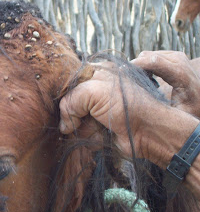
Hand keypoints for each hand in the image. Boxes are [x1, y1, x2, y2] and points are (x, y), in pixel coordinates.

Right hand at [58, 66, 189, 165]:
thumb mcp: (94, 91)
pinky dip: (89, 137)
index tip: (72, 103)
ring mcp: (97, 111)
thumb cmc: (127, 105)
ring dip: (83, 127)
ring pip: (74, 122)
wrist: (147, 130)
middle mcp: (96, 91)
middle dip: (75, 113)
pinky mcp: (99, 129)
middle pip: (70, 104)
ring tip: (99, 126)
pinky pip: (83, 135)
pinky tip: (101, 134)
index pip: (70, 83)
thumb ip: (70, 100)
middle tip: (88, 115)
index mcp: (97, 73)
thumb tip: (64, 124)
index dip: (68, 95)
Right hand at [131, 51, 199, 116]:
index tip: (121, 72)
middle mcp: (180, 60)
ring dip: (139, 65)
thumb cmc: (190, 108)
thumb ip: (161, 107)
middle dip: (135, 66)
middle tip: (126, 80)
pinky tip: (145, 77)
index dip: (136, 65)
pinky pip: (152, 55)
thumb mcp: (177, 112)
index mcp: (181, 74)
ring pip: (148, 54)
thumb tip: (139, 103)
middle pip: (149, 56)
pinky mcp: (173, 55)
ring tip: (137, 81)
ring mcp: (177, 56)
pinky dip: (144, 64)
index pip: (155, 61)